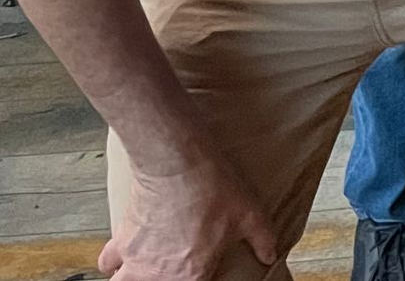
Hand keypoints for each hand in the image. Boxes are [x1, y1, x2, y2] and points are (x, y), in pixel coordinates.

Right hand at [99, 148, 278, 280]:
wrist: (175, 162)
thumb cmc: (211, 187)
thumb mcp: (249, 212)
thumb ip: (262, 238)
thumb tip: (270, 254)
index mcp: (192, 275)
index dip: (205, 277)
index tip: (208, 267)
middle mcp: (159, 275)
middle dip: (167, 280)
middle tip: (176, 268)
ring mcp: (136, 261)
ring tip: (147, 273)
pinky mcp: (121, 240)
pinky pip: (107, 263)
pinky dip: (112, 264)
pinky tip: (121, 258)